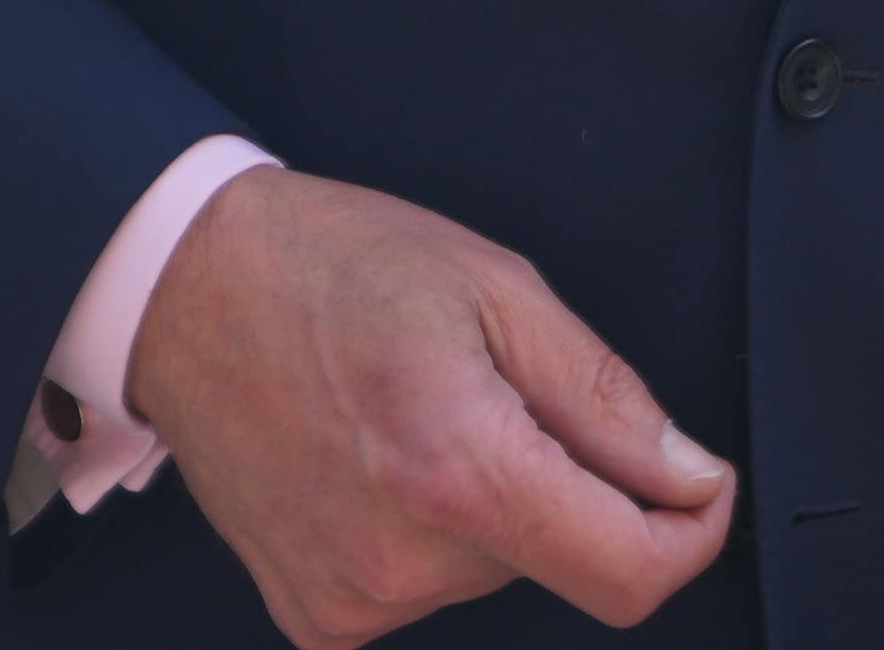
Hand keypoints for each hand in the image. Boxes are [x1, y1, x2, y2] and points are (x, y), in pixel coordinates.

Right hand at [127, 168, 732, 646]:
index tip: (697, 491)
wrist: (186, 290)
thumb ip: (606, 399)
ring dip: (489, 500)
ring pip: (493, 568)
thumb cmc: (329, 268)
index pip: (630, 575)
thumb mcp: (498, 289)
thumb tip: (687, 475)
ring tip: (420, 410)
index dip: (690, 535)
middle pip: (561, 555)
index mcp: (459, 470)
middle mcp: (402, 557)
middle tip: (491, 387)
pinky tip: (381, 460)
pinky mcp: (318, 618)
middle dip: (561, 477)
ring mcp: (353, 599)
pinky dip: (430, 530)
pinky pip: (425, 586)